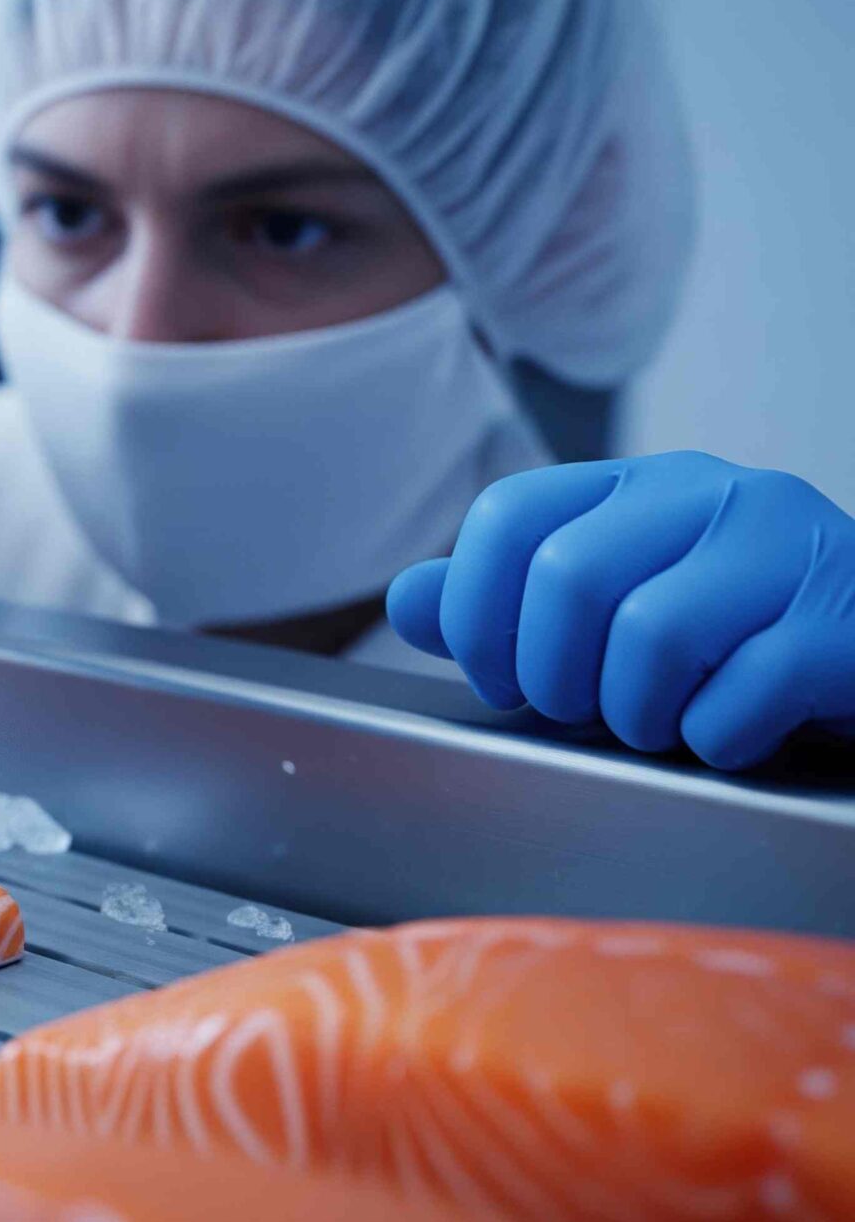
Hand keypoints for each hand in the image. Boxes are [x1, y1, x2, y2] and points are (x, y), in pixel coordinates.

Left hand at [387, 451, 854, 768]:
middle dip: (555, 674)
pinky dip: (716, 736)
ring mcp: (784, 546)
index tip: (500, 675)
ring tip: (663, 722)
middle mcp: (710, 494)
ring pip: (651, 633)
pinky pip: (738, 693)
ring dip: (637, 712)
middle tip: (586, 709)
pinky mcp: (840, 619)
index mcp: (638, 485)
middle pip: (569, 576)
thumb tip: (410, 601)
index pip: (509, 514)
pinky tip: (732, 731)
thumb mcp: (618, 604)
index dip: (478, 610)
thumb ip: (509, 604)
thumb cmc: (739, 633)